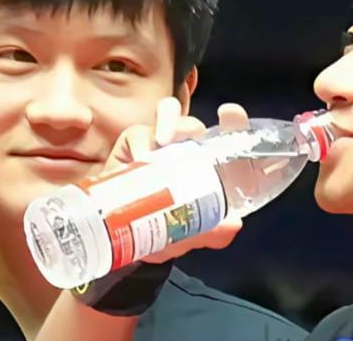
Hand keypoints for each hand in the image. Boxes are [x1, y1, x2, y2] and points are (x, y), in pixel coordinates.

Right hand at [103, 97, 250, 263]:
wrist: (117, 234)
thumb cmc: (159, 231)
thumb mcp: (187, 237)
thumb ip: (213, 233)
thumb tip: (234, 224)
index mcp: (210, 168)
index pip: (229, 141)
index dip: (235, 123)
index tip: (232, 115)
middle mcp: (187, 150)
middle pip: (199, 124)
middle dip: (209, 119)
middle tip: (207, 127)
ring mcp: (160, 143)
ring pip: (171, 117)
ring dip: (171, 125)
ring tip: (165, 143)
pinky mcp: (133, 143)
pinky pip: (139, 133)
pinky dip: (141, 142)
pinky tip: (141, 157)